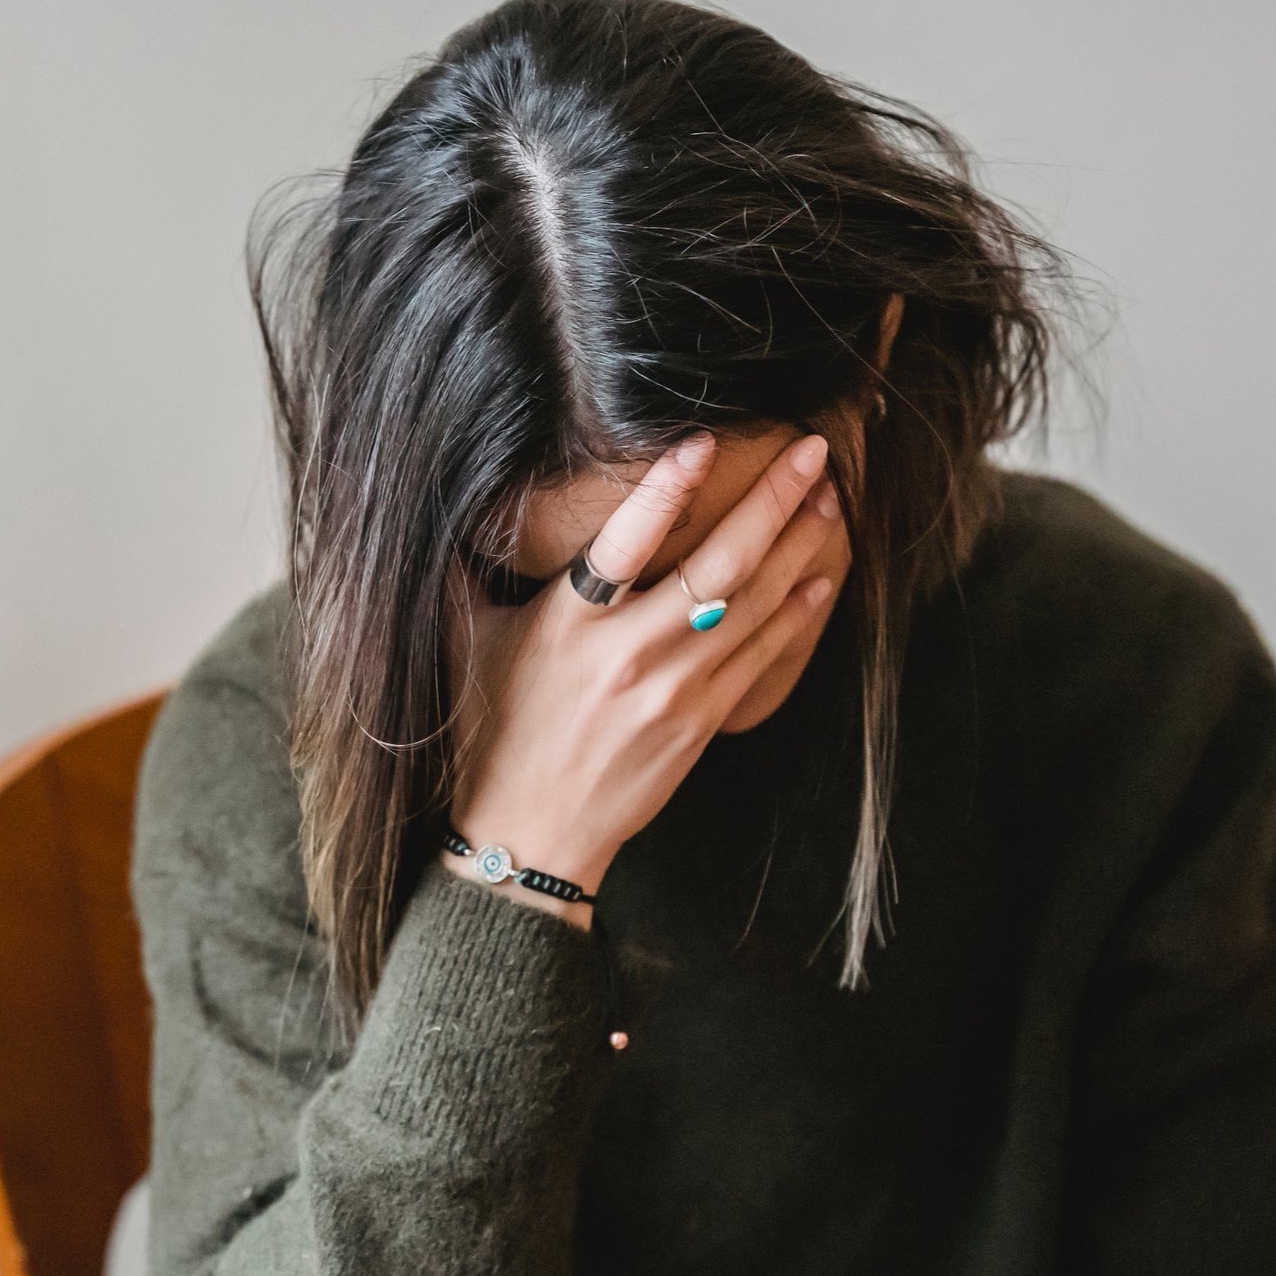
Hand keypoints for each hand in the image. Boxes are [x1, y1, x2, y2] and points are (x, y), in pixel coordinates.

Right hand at [442, 429, 846, 925]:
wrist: (530, 833)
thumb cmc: (491, 735)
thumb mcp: (464, 645)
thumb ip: (464, 574)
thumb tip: (448, 509)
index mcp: (567, 625)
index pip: (623, 542)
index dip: (664, 489)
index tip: (701, 442)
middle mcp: (627, 653)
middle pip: (718, 565)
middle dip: (772, 501)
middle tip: (813, 451)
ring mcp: (672, 690)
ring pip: (753, 603)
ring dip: (798, 545)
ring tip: (828, 497)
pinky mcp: (700, 722)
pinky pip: (760, 655)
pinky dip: (796, 612)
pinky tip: (821, 575)